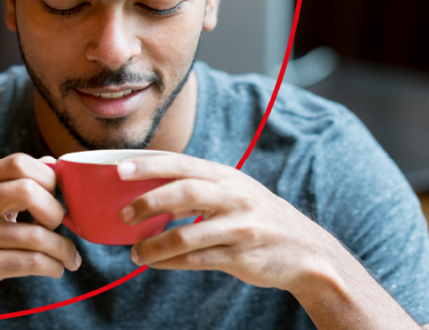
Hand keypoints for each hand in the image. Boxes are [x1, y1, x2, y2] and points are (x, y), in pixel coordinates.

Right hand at [0, 153, 81, 326]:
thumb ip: (13, 185)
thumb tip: (52, 163)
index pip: (18, 163)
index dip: (48, 176)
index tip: (58, 196)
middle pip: (27, 189)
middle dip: (55, 209)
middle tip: (60, 225)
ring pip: (35, 235)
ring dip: (62, 248)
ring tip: (69, 257)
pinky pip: (29, 262)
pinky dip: (52, 266)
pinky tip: (56, 269)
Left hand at [117, 154, 332, 292]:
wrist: (308, 251)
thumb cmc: (259, 217)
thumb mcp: (235, 192)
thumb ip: (199, 188)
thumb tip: (151, 192)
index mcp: (227, 177)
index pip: (182, 164)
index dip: (150, 165)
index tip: (120, 169)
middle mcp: (234, 197)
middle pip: (185, 191)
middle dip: (149, 201)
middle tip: (124, 214)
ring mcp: (240, 227)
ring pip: (187, 233)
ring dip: (155, 244)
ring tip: (136, 252)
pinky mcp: (242, 256)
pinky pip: (197, 259)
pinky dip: (171, 262)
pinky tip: (156, 263)